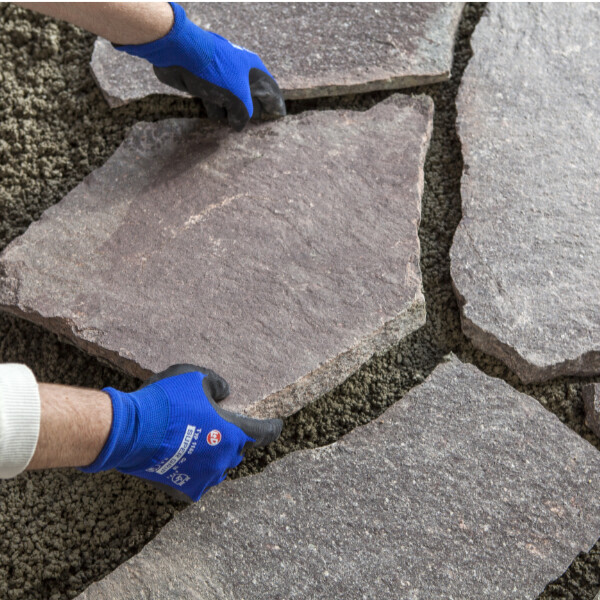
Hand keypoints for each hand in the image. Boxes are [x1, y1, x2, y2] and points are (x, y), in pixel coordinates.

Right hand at [80, 364, 282, 501]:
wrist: (131, 430)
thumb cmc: (166, 400)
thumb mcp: (195, 376)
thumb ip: (216, 384)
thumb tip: (225, 393)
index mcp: (233, 432)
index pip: (264, 432)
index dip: (272, 427)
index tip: (277, 424)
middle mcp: (224, 459)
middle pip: (237, 450)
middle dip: (232, 438)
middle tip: (217, 426)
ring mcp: (205, 478)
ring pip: (217, 467)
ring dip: (213, 456)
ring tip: (198, 443)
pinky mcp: (184, 490)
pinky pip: (196, 481)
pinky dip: (194, 471)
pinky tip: (182, 460)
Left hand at [114, 2, 285, 130]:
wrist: (178, 53)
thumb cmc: (214, 71)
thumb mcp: (237, 97)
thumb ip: (244, 115)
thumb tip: (239, 126)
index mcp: (253, 70)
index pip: (271, 90)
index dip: (276, 105)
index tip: (279, 119)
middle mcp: (239, 73)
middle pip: (252, 98)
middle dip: (253, 113)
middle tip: (256, 129)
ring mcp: (222, 79)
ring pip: (232, 102)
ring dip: (231, 114)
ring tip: (232, 125)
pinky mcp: (205, 84)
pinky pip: (215, 103)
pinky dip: (215, 111)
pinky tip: (214, 117)